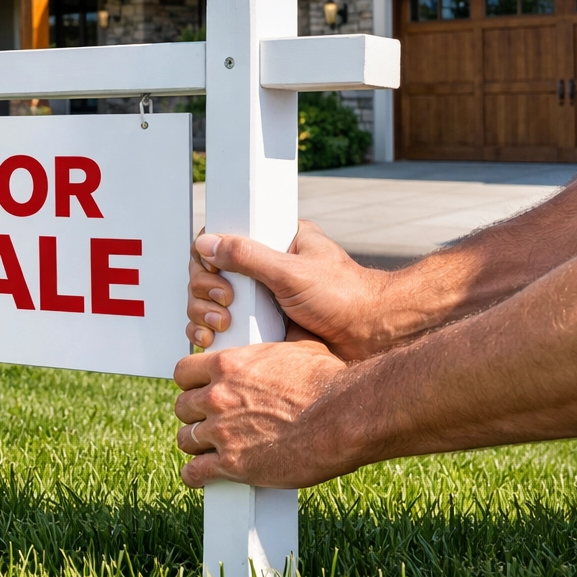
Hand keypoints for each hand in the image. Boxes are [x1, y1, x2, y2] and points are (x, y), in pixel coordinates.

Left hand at [173, 339, 356, 488]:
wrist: (343, 418)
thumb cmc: (327, 381)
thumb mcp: (301, 347)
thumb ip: (282, 340)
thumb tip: (291, 322)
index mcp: (228, 365)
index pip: (183, 373)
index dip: (191, 384)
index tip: (198, 391)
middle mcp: (217, 396)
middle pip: (182, 408)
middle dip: (194, 415)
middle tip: (207, 421)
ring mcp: (222, 431)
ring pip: (186, 440)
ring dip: (196, 445)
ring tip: (207, 449)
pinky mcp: (232, 464)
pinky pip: (195, 472)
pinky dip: (196, 476)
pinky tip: (201, 476)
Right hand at [187, 221, 398, 360]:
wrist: (373, 338)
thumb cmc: (345, 298)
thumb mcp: (292, 273)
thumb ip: (248, 256)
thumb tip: (207, 243)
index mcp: (276, 240)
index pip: (224, 237)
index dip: (207, 255)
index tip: (212, 272)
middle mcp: (264, 266)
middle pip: (210, 271)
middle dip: (204, 288)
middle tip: (224, 302)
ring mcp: (260, 297)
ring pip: (210, 299)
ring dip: (203, 311)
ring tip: (219, 324)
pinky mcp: (260, 325)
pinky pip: (223, 326)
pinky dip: (209, 331)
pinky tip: (210, 339)